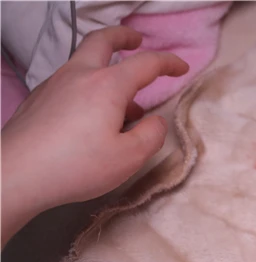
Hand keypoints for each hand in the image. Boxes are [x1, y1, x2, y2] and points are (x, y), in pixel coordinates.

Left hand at [1, 26, 187, 247]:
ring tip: (123, 99)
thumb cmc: (77, 165)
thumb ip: (151, 135)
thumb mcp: (129, 158)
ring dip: (106, 68)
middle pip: (101, 41)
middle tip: (136, 39)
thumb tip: (156, 121)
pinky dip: (88, 86)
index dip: (167, 63)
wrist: (16, 173)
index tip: (181, 67)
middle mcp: (79, 75)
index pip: (145, 63)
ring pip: (84, 63)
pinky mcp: (38, 99)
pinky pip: (70, 82)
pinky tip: (92, 115)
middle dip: (123, 36)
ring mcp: (54, 84)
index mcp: (107, 85)